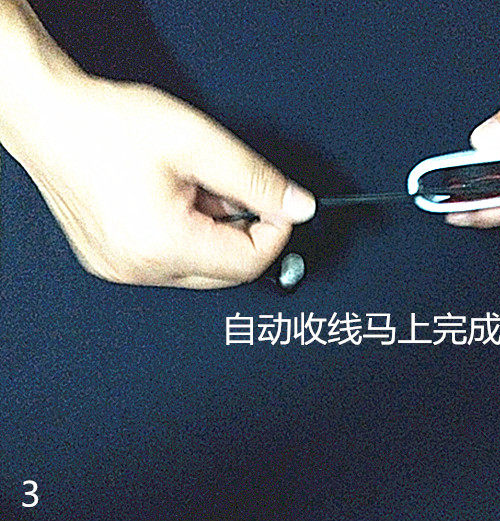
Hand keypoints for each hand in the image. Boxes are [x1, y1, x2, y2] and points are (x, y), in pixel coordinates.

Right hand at [2, 74, 315, 288]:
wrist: (49, 117)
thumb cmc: (108, 124)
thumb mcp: (199, 143)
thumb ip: (256, 180)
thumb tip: (298, 206)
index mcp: (163, 245)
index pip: (250, 263)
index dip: (277, 232)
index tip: (280, 204)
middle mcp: (140, 269)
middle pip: (227, 272)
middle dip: (245, 232)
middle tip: (232, 189)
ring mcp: (123, 270)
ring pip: (201, 267)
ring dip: (215, 232)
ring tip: (193, 186)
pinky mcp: (114, 262)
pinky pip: (171, 262)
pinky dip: (188, 235)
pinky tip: (174, 199)